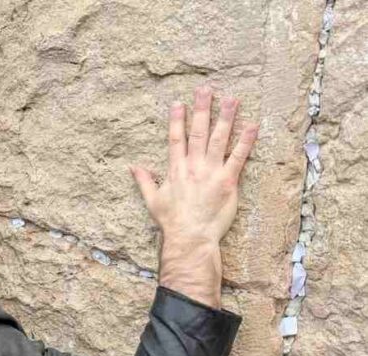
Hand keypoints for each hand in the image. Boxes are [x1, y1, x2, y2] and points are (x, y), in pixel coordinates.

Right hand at [131, 86, 258, 307]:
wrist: (190, 237)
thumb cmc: (171, 222)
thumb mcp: (152, 200)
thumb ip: (144, 181)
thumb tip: (132, 167)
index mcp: (175, 170)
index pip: (176, 139)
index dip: (177, 120)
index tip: (179, 103)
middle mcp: (193, 166)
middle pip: (198, 132)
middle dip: (202, 109)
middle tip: (206, 89)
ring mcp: (211, 172)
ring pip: (219, 139)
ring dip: (226, 117)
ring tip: (232, 99)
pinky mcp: (228, 182)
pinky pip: (239, 157)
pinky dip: (246, 141)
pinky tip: (253, 125)